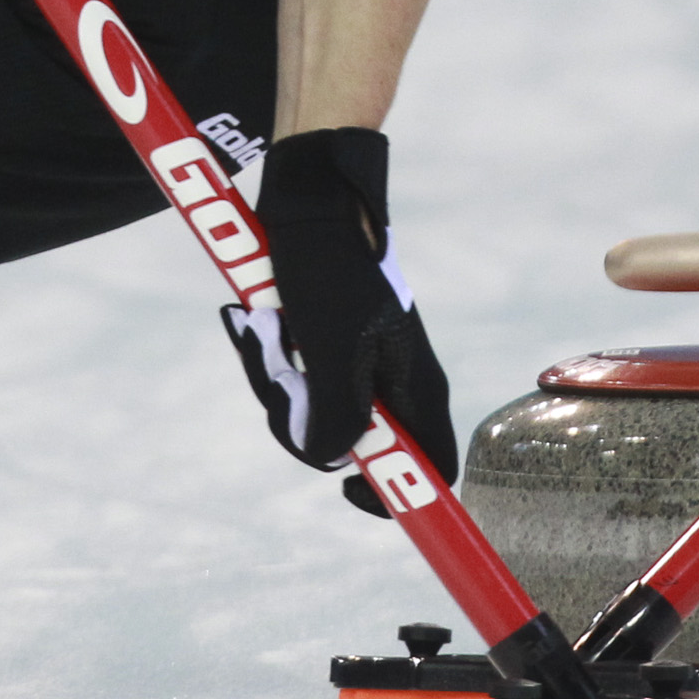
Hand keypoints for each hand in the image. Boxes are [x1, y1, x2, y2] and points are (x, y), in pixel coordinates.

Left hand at [226, 129, 457, 516]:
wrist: (311, 206)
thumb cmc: (327, 272)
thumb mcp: (332, 351)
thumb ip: (338, 415)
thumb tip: (333, 460)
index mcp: (415, 387)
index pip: (432, 466)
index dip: (396, 493)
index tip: (346, 486)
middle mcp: (393, 381)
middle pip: (349, 445)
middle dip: (300, 418)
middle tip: (283, 373)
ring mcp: (360, 364)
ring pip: (312, 411)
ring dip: (276, 380)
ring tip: (269, 329)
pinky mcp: (330, 347)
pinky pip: (295, 380)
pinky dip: (273, 359)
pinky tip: (266, 321)